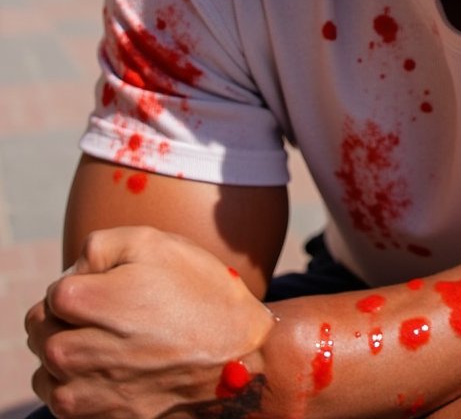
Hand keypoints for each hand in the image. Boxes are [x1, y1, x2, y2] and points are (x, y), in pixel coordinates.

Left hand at [25, 226, 275, 418]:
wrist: (237, 356)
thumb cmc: (200, 293)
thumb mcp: (156, 243)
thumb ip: (99, 245)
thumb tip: (74, 270)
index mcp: (82, 302)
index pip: (53, 291)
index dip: (87, 282)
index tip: (119, 287)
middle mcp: (71, 351)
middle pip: (42, 329)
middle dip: (70, 317)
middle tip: (118, 313)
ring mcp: (81, 391)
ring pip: (48, 366)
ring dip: (71, 351)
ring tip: (117, 342)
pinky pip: (63, 399)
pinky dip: (79, 383)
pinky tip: (116, 368)